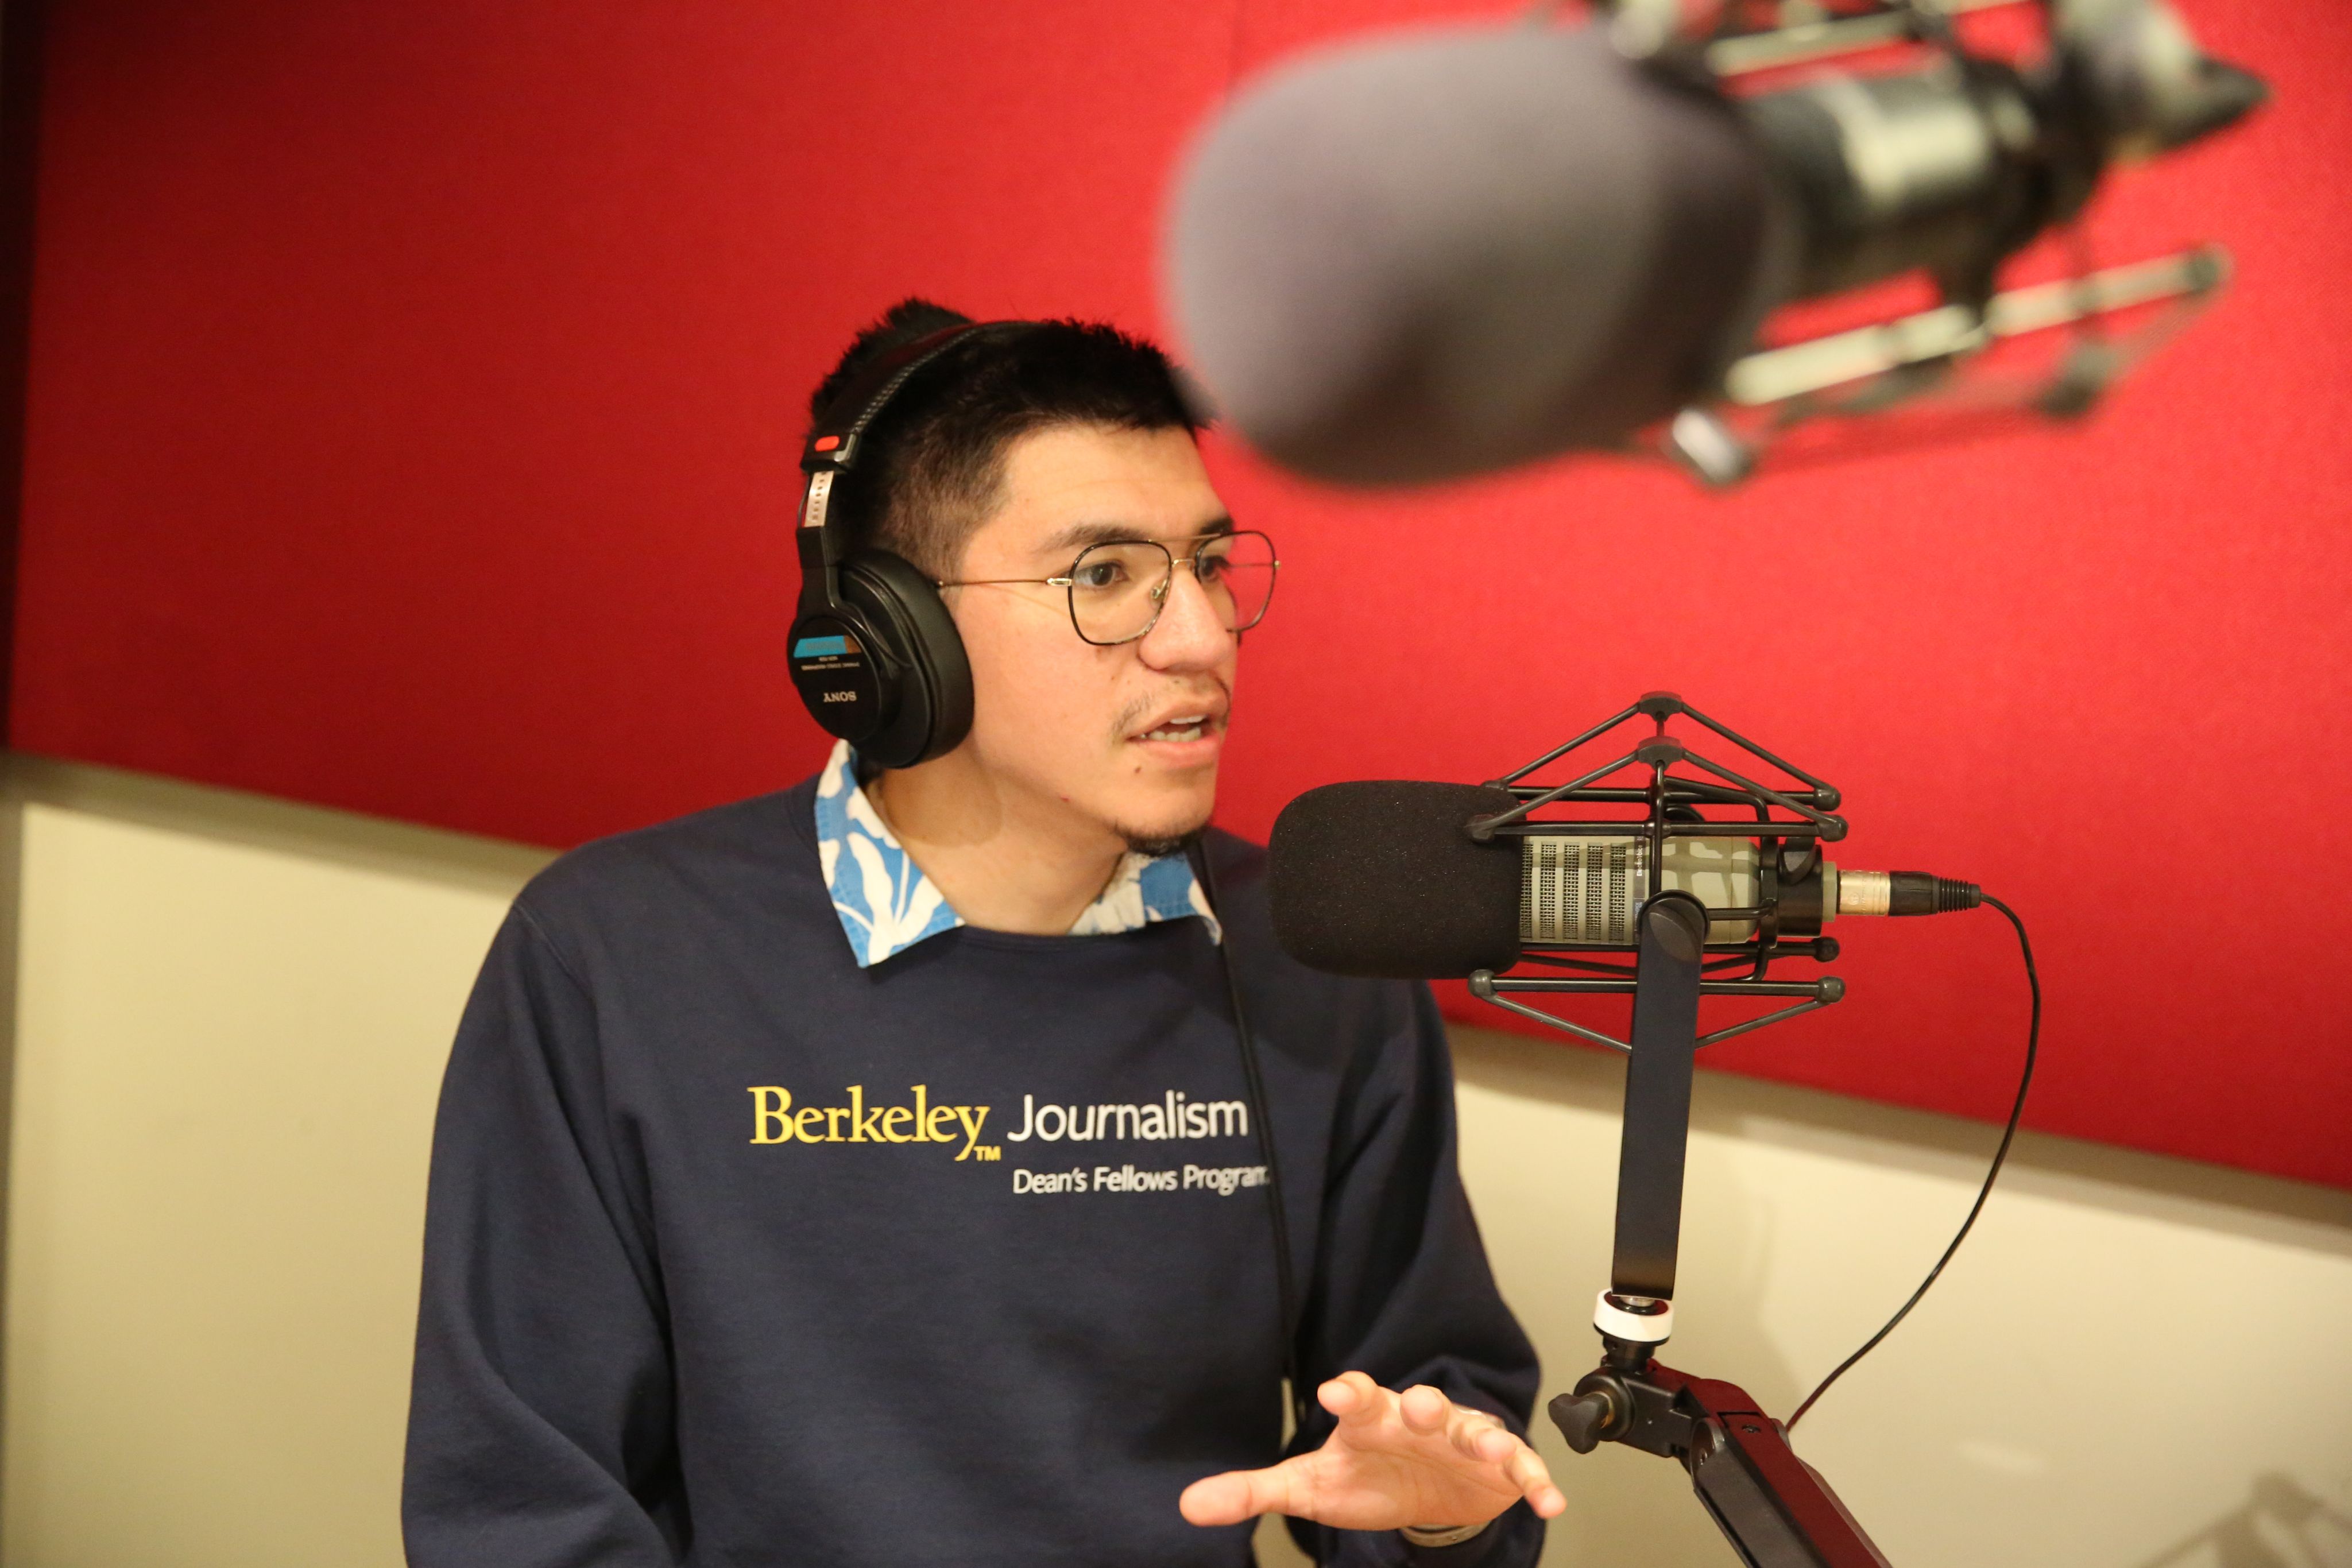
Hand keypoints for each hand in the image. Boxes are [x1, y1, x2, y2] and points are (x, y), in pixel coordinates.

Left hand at [1178, 1371, 1565, 1534]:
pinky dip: (1535, 1481)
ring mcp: (1461, 1439)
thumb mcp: (1309, 1486)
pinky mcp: (1498, 1467)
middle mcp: (1417, 1419)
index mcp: (1370, 1417)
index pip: (1356, 1396)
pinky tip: (1548, 1500)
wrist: (1425, 1493)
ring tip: (1491, 1449)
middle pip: (1419, 1403)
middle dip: (1421, 1403)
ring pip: (1474, 1429)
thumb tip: (1189, 1505)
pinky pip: (1520, 1470)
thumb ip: (1253, 1492)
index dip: (1348, 1393)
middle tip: (1417, 1405)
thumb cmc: (1366, 1475)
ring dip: (1484, 1436)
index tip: (1335, 1394)